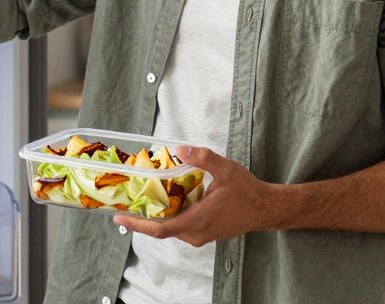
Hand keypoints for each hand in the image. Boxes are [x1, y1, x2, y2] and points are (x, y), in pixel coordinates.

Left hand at [114, 145, 281, 247]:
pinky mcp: (204, 233)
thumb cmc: (247, 191)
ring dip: (157, 213)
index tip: (119, 218)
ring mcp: (200, 235)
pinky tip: (168, 198)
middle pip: (161, 228)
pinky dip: (170, 214)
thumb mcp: (226, 169)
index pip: (160, 229)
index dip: (137, 224)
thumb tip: (181, 149)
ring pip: (171, 227)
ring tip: (144, 195)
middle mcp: (195, 233)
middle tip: (128, 198)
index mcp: (197, 221)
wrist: (265, 208)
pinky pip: (180, 226)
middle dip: (143, 215)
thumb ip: (203, 158)